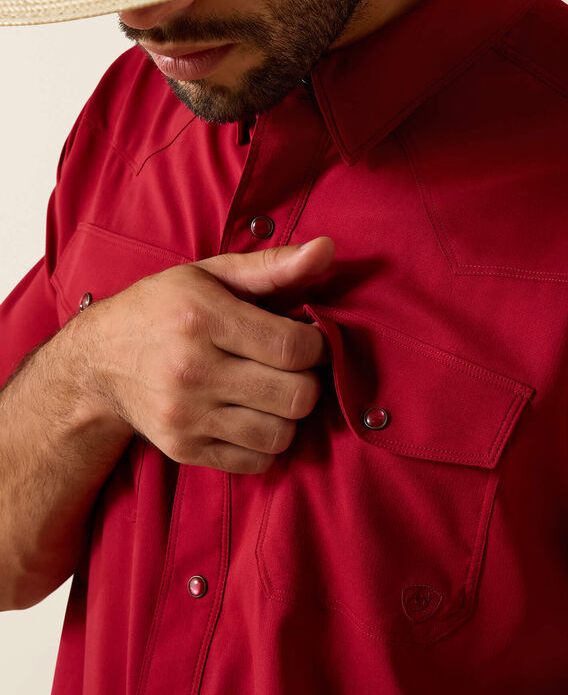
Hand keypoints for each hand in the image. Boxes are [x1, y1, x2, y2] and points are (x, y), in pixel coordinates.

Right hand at [75, 237, 334, 473]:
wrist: (97, 362)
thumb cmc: (163, 309)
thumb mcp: (212, 275)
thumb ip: (275, 265)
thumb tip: (327, 248)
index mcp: (202, 319)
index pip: (293, 347)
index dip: (318, 345)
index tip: (309, 339)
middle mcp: (192, 371)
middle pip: (295, 395)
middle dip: (308, 380)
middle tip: (293, 367)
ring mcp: (186, 416)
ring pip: (281, 434)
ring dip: (290, 414)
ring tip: (274, 390)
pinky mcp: (184, 449)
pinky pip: (257, 461)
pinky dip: (268, 442)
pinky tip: (256, 416)